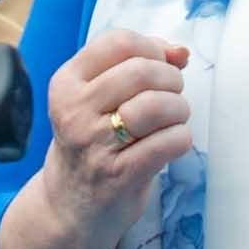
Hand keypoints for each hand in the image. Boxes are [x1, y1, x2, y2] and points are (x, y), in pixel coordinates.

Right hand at [38, 31, 193, 230]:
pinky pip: (169, 141)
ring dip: (178, 109)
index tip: (159, 66)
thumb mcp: (95, 98)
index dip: (152, 49)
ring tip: (173, 120)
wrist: (69, 207)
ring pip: (156, 104)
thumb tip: (181, 51)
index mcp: (66, 83)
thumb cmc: (91, 143)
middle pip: (141, 71)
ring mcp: (95, 145)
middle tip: (171, 96)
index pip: (118, 41)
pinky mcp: (119, 175)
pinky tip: (171, 144)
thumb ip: (135, 65)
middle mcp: (75, 111)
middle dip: (171, 79)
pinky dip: (181, 138)